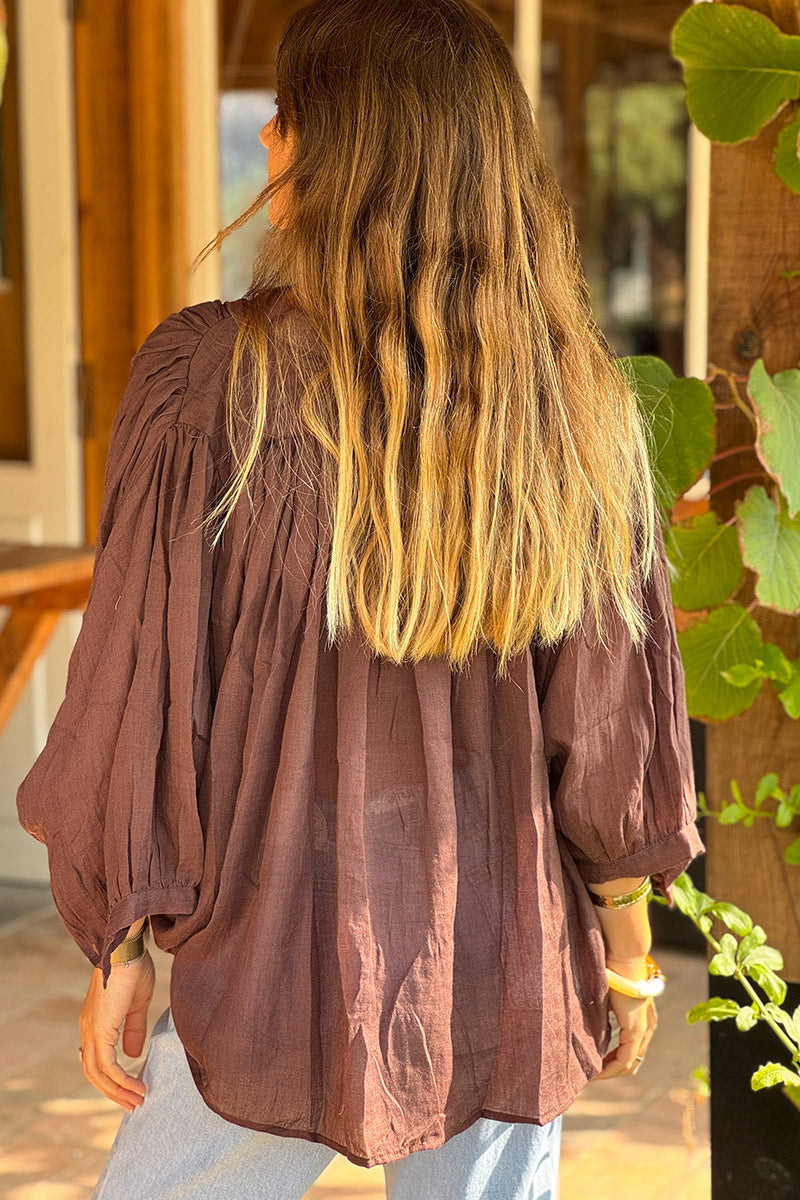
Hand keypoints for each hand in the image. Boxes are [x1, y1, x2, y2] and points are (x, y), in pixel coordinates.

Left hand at [79, 950, 154, 1111]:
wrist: (126, 948)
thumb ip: (133, 1028)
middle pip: (94, 1073)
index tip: (131, 1090)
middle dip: (114, 1091)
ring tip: (138, 1100)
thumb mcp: (137, 1003)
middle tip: (133, 1104)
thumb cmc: (133, 968)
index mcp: (95, 1023)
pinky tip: (136, 1085)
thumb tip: (133, 1054)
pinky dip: (121, 1079)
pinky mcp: (100, 1029)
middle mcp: (88, 1029)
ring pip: (98, 1073)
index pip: (97, 1060)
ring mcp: (91, 1030)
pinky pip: (107, 1065)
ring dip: (118, 1090)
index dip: (112, 1078)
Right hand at [592, 953, 657, 1078]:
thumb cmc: (613, 970)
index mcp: (642, 1020)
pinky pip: (624, 1059)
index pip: (629, 1051)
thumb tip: (589, 1024)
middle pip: (630, 1062)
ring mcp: (643, 1029)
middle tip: (592, 1074)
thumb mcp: (607, 998)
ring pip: (629, 1064)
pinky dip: (610, 1068)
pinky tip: (596, 1070)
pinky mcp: (635, 1028)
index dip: (612, 1063)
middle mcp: (647, 1028)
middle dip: (610, 1071)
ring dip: (610, 1072)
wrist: (624, 956)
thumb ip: (604, 1013)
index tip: (594, 1065)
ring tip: (592, 1074)